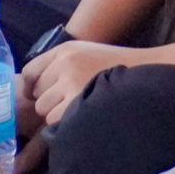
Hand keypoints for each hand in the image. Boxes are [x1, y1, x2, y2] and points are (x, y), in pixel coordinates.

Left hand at [24, 40, 138, 127]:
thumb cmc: (113, 68)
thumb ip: (58, 65)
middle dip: (48, 101)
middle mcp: (64, 64)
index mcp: (64, 51)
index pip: (29, 72)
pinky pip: (55, 119)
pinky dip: (64, 123)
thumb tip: (30, 88)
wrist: (145, 74)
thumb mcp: (84, 54)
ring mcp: (71, 82)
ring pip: (44, 108)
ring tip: (77, 110)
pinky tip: (81, 118)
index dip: (31, 87)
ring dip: (55, 113)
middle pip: (36, 93)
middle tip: (68, 103)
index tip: (37, 95)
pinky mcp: (78, 102)